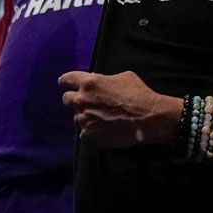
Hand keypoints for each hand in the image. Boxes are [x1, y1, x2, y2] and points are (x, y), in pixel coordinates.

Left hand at [59, 70, 181, 149]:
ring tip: (101, 120)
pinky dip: (92, 133)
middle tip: (85, 104)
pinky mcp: (88, 135)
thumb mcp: (124, 77)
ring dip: (85, 117)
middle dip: (74, 100)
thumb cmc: (140, 95)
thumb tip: (99, 81)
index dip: (65, 82)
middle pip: (67, 99)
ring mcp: (83, 119)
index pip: (67, 79)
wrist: (149, 119)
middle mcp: (81, 100)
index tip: (63, 84)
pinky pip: (84, 133)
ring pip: (76, 117)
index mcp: (89, 83)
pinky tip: (104, 132)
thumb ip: (105, 79)